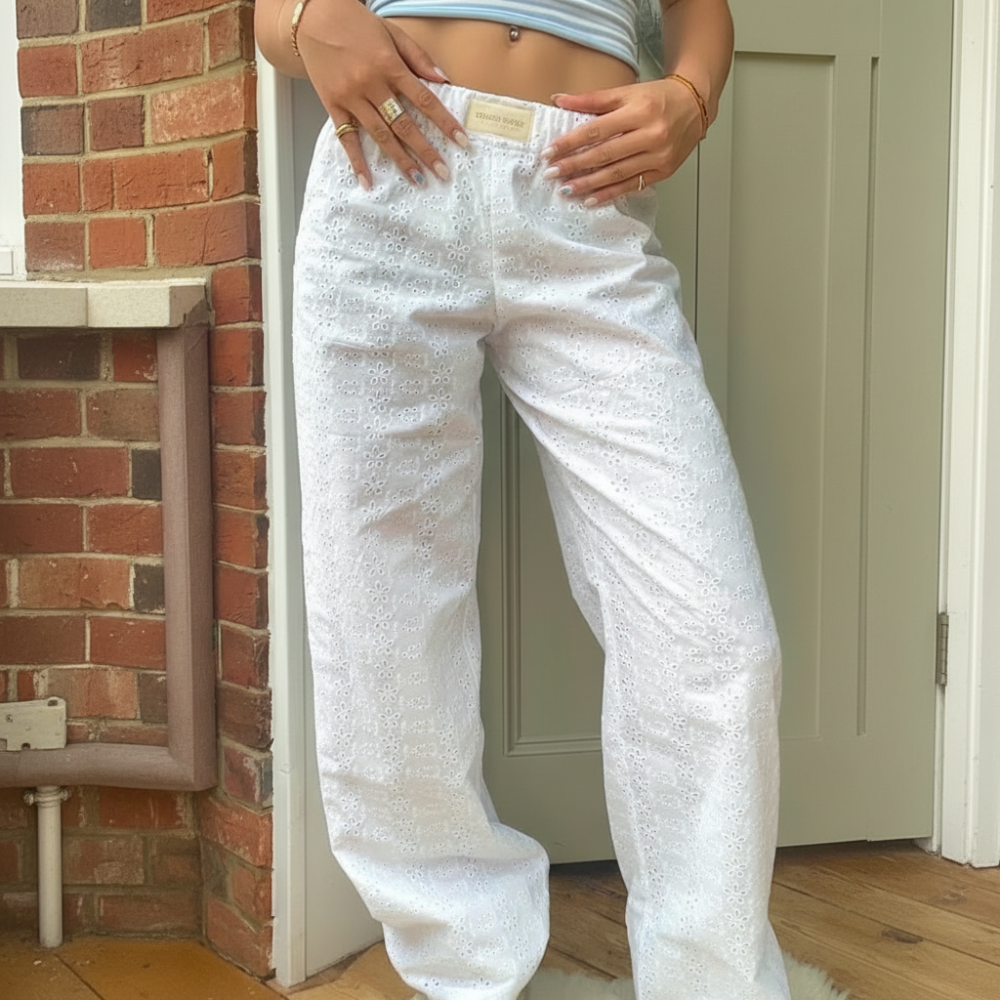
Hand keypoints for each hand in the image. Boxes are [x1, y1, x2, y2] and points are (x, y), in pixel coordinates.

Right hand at [295, 0, 468, 188]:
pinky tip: (368, 181)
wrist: (312, 17)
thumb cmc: (355, 23)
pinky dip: (357, 161)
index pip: (424, 100)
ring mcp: (351, 97)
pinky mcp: (333, 105)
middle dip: (426, 151)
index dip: (444, 122)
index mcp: (389, 65)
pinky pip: (346, 138)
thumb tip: (443, 82)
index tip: (461, 141)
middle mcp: (371, 84)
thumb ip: (418, 57)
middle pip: (404, 125)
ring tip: (417, 180)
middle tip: (443, 172)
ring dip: (400, 160)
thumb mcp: (392, 32)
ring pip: (380, 135)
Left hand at [542, 77, 704, 205]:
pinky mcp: (662, 172)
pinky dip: (609, 194)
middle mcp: (650, 135)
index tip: (550, 152)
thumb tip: (559, 99)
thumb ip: (593, 99)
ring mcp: (658, 156)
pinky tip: (591, 200)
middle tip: (552, 174)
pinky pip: (631, 186)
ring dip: (589, 184)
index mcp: (638, 111)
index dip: (571, 142)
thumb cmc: (658, 97)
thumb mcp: (627, 92)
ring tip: (566, 189)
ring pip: (616, 174)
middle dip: (575, 165)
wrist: (695, 105)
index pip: (597, 129)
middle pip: (605, 154)